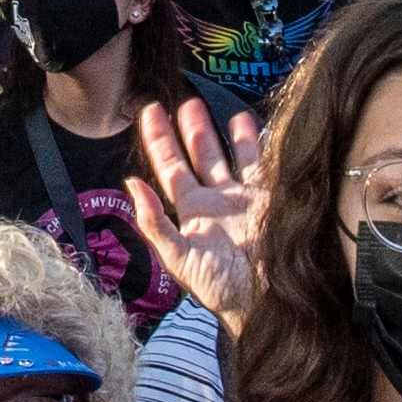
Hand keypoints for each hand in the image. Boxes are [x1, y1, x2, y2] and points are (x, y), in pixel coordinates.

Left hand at [130, 96, 266, 323]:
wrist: (261, 300)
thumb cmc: (217, 286)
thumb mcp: (178, 258)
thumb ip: (154, 222)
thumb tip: (132, 183)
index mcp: (190, 211)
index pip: (169, 167)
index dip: (159, 139)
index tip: (150, 110)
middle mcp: (215, 199)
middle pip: (199, 155)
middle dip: (190, 128)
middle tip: (183, 101)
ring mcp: (243, 196)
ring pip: (229, 154)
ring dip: (220, 131)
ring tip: (211, 105)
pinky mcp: (269, 197)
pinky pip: (261, 163)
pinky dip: (255, 143)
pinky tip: (248, 121)